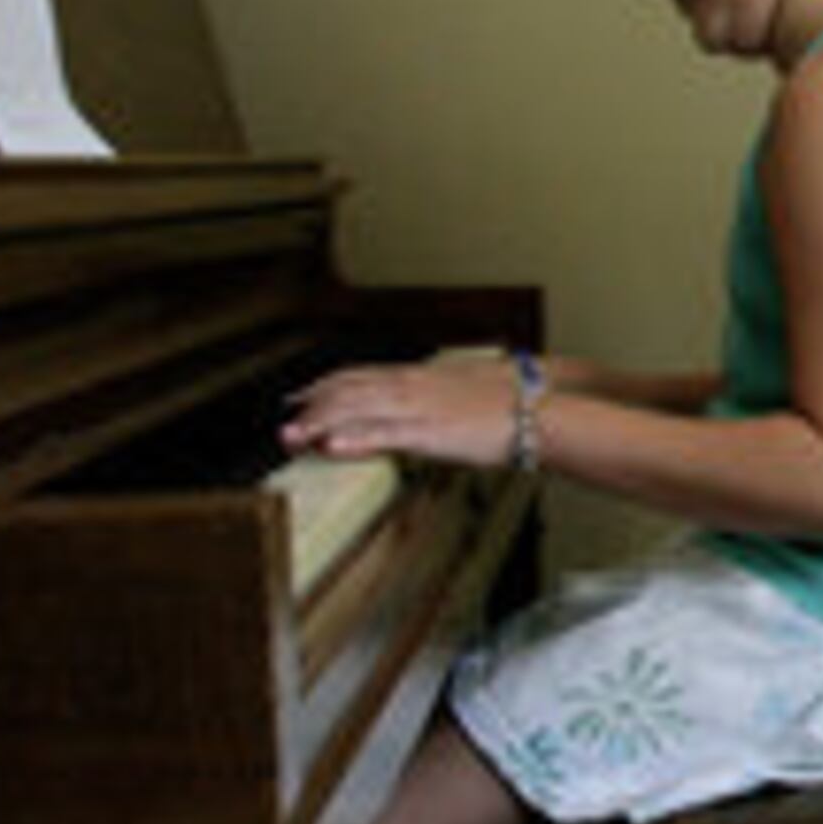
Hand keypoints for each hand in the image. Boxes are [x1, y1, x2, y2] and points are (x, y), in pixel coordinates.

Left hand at [281, 351, 522, 469]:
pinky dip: (353, 440)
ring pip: (357, 411)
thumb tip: (426, 398)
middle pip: (348, 391)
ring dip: (320, 424)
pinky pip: (382, 436)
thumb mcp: (467, 389)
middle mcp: (411, 387)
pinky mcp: (430, 433)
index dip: (325, 386)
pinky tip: (331, 447)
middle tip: (284, 423)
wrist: (539, 411)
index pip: (359, 376)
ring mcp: (418, 409)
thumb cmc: (511, 402)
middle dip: (312, 407)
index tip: (300, 396)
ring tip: (292, 437)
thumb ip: (438, 393)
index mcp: (419, 377)